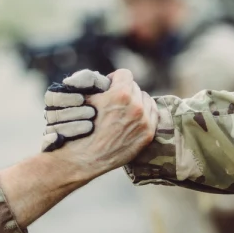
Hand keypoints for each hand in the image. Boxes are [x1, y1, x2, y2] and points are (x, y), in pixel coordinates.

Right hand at [42, 68, 157, 173]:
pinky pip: (152, 115)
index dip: (115, 79)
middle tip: (115, 102)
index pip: (124, 74)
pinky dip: (144, 115)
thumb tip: (104, 79)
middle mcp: (136, 106)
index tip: (109, 86)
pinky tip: (133, 120)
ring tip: (124, 111)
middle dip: (125, 91)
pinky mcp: (148, 134)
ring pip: (146, 100)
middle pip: (135, 87)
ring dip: (136, 102)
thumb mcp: (86, 100)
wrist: (84, 158)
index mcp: (121, 94)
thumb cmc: (81, 128)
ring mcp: (144, 121)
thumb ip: (97, 85)